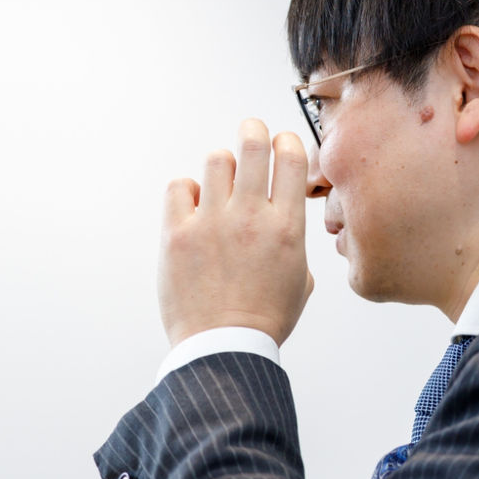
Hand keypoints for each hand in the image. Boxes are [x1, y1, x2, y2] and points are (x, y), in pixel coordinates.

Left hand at [159, 118, 313, 347]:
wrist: (222, 348)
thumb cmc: (264, 320)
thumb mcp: (300, 280)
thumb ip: (295, 242)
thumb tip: (287, 220)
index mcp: (287, 228)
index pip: (291, 158)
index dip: (287, 141)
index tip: (281, 143)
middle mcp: (250, 218)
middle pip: (252, 144)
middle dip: (253, 130)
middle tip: (251, 131)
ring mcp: (211, 223)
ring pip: (215, 160)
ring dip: (221, 166)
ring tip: (220, 183)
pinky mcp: (177, 234)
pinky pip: (179, 186)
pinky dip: (187, 190)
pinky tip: (193, 206)